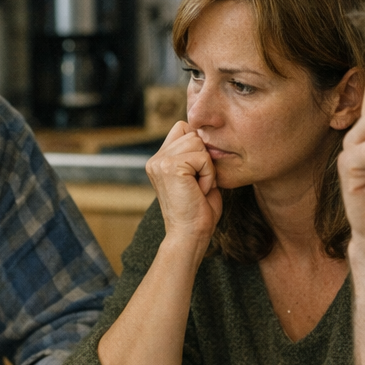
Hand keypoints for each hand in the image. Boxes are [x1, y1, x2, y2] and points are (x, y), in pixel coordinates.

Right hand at [145, 120, 223, 249]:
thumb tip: (207, 133)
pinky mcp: (169, 166)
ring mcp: (160, 162)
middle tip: (198, 184)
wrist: (189, 235)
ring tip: (198, 187)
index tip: (197, 175)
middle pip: (191, 133)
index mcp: (158, 160)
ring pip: (198, 142)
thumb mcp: (196, 176)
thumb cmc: (198, 211)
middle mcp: (155, 159)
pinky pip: (202, 157)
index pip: (182, 129)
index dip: (198, 147)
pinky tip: (200, 191)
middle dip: (203, 157)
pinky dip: (208, 175)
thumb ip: (196, 154)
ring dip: (207, 167)